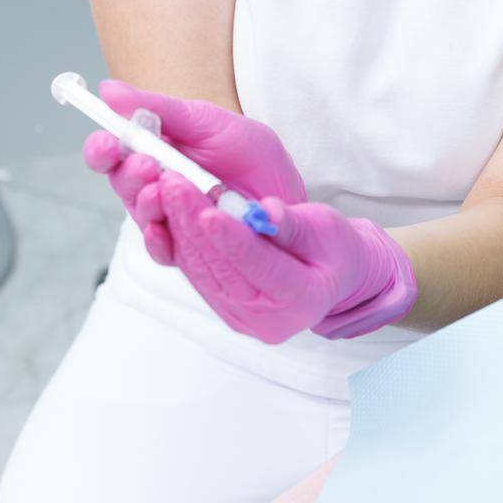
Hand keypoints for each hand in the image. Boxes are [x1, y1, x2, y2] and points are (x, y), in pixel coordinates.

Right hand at [82, 80, 307, 264]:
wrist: (286, 196)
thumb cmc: (249, 156)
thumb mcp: (208, 122)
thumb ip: (161, 109)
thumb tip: (107, 88)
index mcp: (154, 149)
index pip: (112, 149)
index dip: (102, 147)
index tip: (106, 141)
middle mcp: (153, 183)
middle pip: (120, 181)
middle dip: (128, 172)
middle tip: (147, 163)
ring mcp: (167, 216)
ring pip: (139, 213)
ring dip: (145, 201)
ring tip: (163, 188)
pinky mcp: (183, 247)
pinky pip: (160, 249)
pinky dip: (159, 239)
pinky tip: (164, 229)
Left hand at [151, 176, 417, 343]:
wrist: (331, 276)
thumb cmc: (333, 248)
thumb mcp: (325, 228)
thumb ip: (293, 223)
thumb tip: (266, 212)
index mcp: (303, 298)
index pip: (259, 265)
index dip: (232, 237)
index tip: (208, 208)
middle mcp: (269, 319)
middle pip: (223, 268)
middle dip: (195, 223)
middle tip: (175, 183)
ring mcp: (243, 318)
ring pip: (204, 271)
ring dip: (181, 228)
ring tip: (169, 189)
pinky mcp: (225, 310)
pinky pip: (198, 275)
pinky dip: (182, 242)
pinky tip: (171, 211)